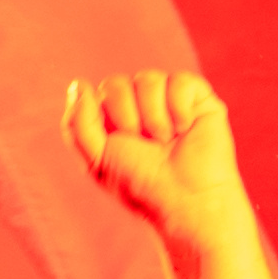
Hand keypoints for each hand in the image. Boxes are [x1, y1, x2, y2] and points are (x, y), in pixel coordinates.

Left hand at [62, 72, 277, 278]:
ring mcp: (170, 101)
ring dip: (153, 114)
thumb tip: (78, 83)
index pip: (99, 94)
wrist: (186, 200)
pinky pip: (180, 80)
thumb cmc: (141, 186)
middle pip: (117, 83)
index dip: (104, 114)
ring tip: (166, 140)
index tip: (120, 142)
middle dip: (126, 115)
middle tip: (144, 143)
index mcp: (115, 120)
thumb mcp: (97, 160)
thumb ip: (78, 124)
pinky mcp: (200, 100)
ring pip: (148, 79)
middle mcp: (141, 107)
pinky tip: (185, 128)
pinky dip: (178, 105)